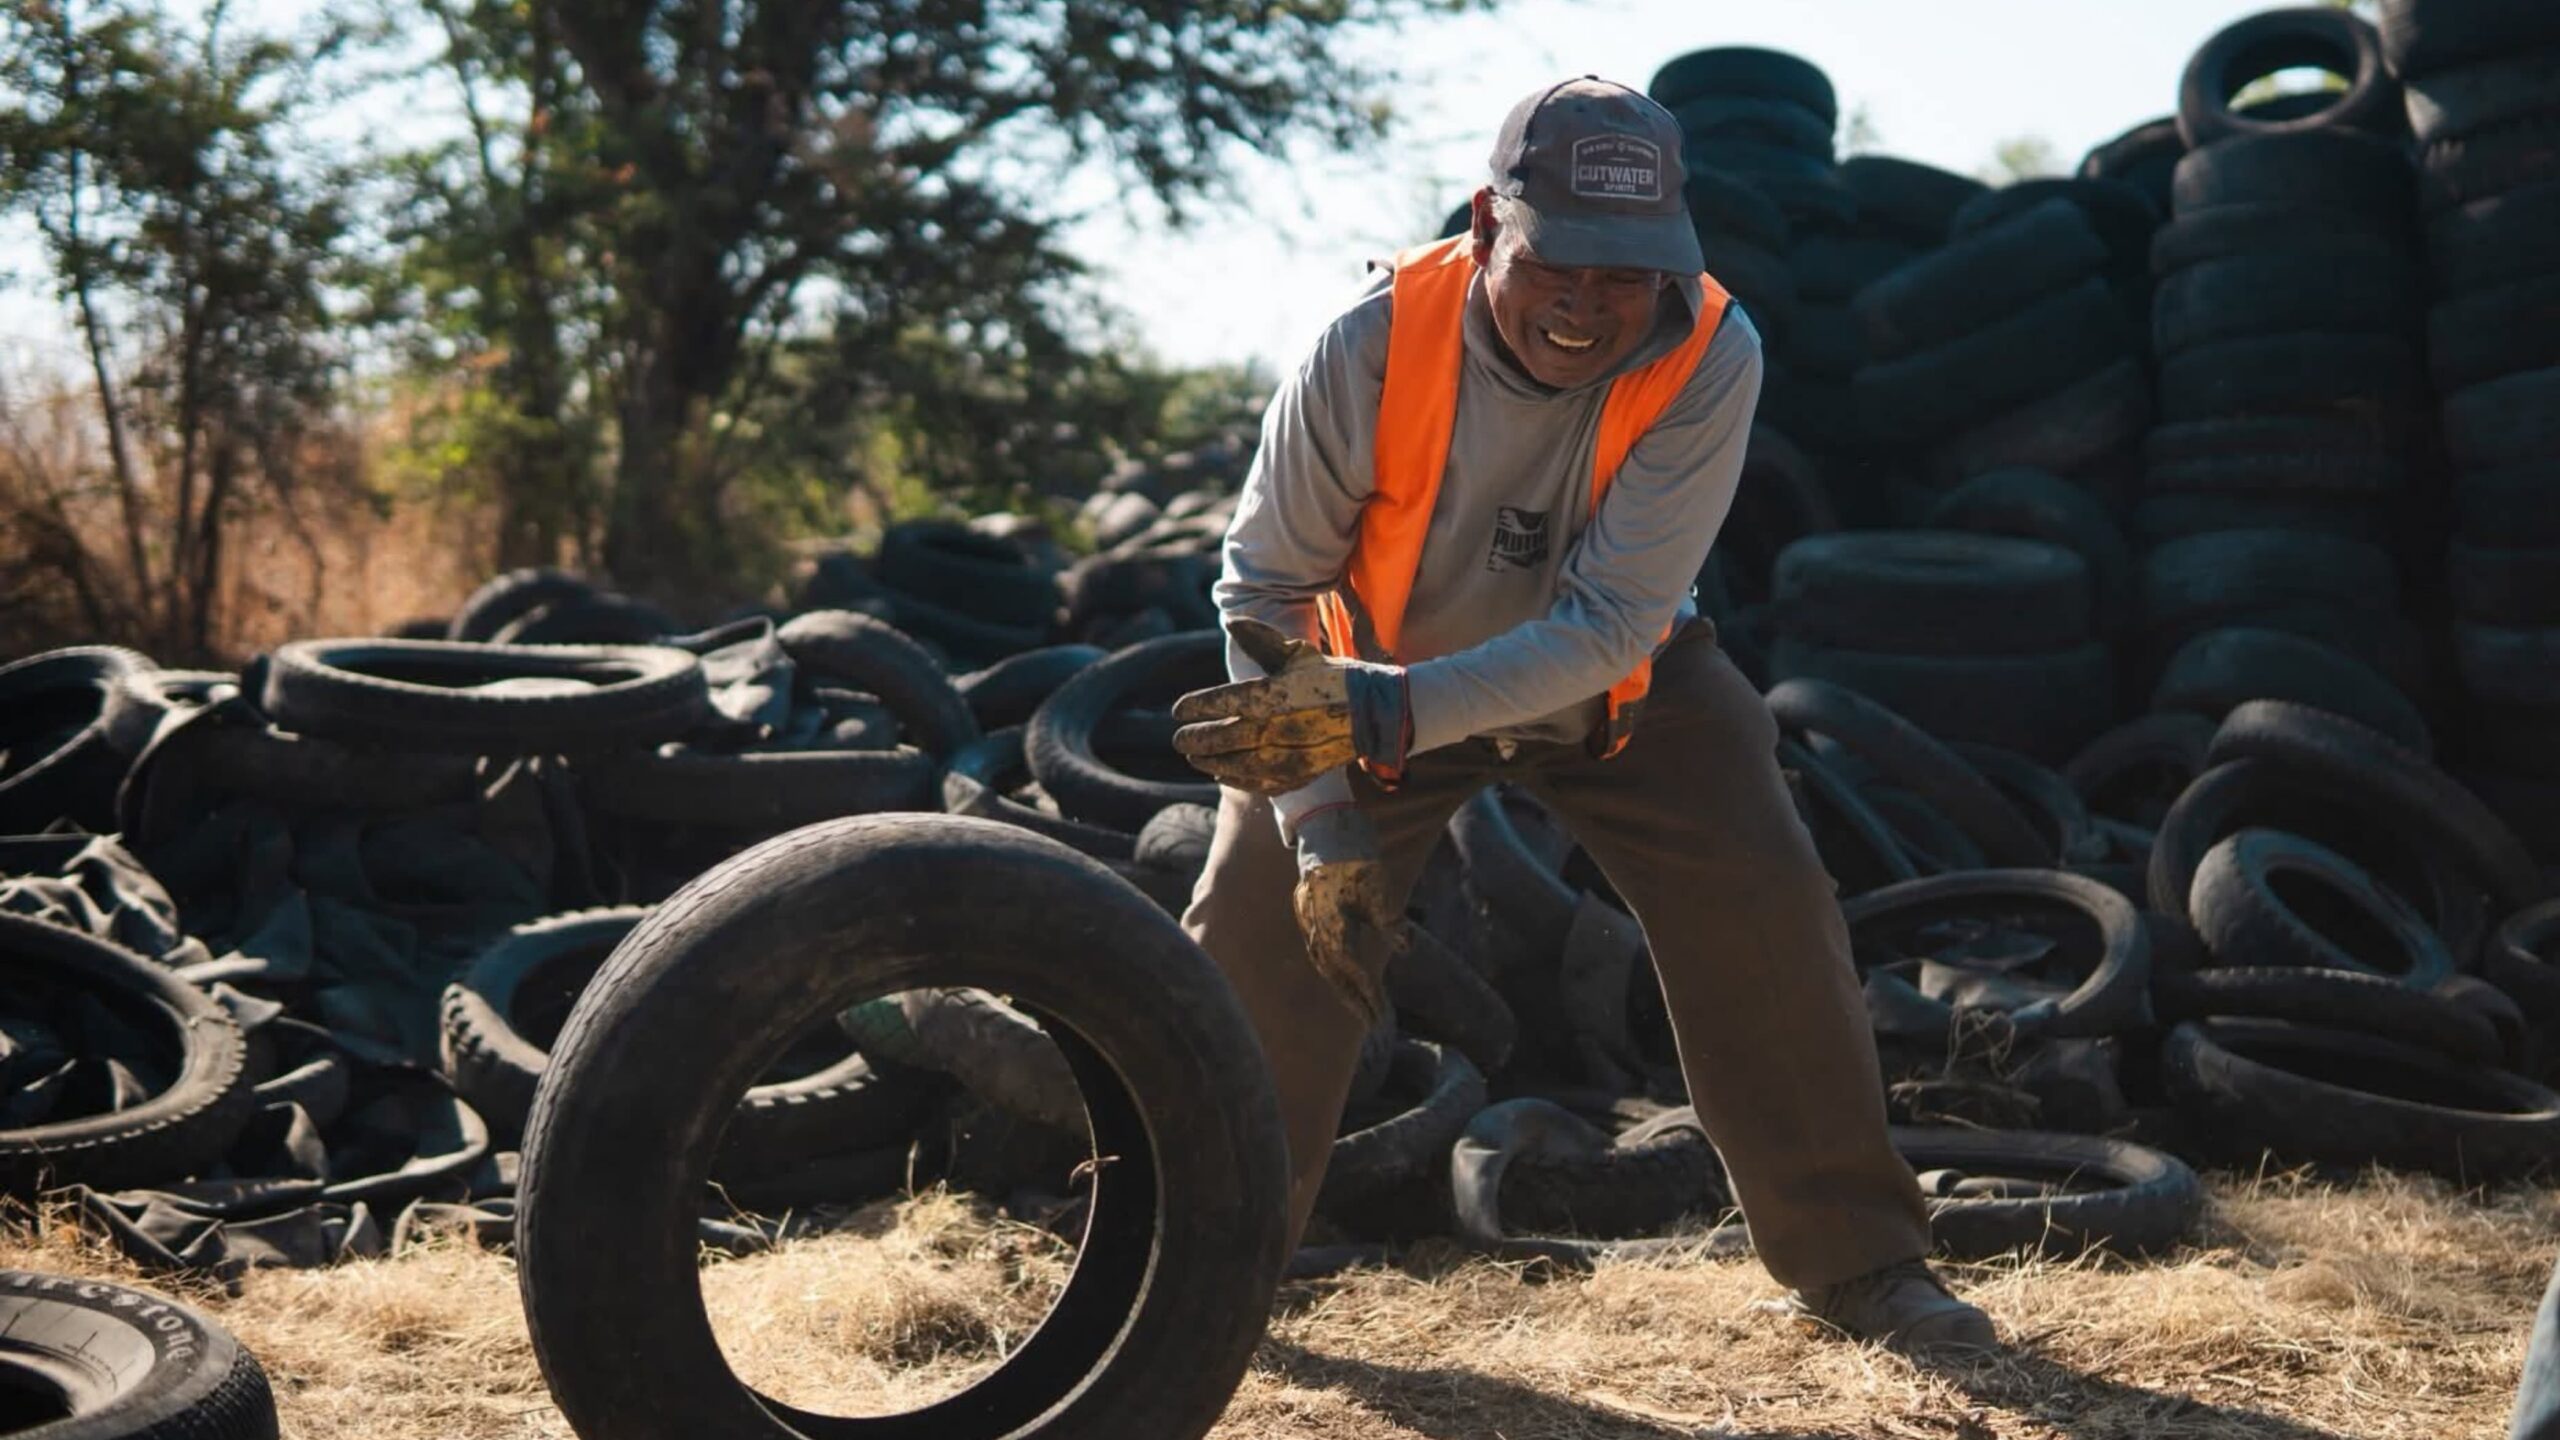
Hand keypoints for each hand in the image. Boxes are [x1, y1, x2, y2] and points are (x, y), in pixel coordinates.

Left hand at [1171, 618, 1411, 794]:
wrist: (1374, 711)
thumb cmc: (1331, 677)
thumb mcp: (1297, 654)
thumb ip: (1261, 639)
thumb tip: (1230, 622)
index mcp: (1275, 694)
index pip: (1224, 701)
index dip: (1196, 706)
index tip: (1178, 710)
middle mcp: (1278, 727)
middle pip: (1224, 737)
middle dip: (1197, 740)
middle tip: (1179, 739)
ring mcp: (1289, 755)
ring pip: (1237, 764)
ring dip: (1211, 763)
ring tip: (1194, 758)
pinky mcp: (1300, 775)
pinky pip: (1259, 783)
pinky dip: (1236, 780)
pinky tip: (1222, 774)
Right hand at [1289, 806, 1397, 1024]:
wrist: (1324, 821)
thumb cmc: (1356, 854)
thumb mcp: (1380, 889)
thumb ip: (1390, 923)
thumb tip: (1405, 950)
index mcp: (1332, 924)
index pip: (1351, 971)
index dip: (1367, 995)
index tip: (1382, 1014)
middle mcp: (1314, 925)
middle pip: (1333, 973)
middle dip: (1353, 999)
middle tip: (1372, 1021)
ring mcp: (1306, 916)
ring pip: (1322, 961)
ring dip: (1341, 984)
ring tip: (1359, 1002)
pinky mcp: (1305, 908)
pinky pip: (1317, 946)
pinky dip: (1331, 964)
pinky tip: (1342, 969)